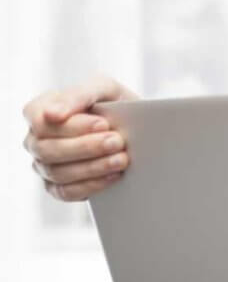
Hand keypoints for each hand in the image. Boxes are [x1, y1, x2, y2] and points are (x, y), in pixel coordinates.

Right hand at [22, 76, 138, 201]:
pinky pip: (67, 192)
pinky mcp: (58, 187)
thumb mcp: (103, 88)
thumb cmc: (113, 103)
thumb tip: (52, 114)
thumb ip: (78, 95)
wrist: (136, 128)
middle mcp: (36, 140)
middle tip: (117, 142)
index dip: (72, 126)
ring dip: (93, 167)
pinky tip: (114, 175)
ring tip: (121, 159)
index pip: (41, 121)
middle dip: (87, 147)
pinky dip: (93, 184)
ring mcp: (44, 165)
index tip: (103, 123)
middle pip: (48, 150)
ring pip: (58, 172)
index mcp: (40, 111)